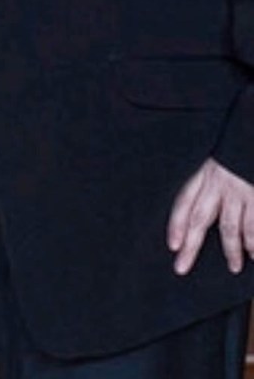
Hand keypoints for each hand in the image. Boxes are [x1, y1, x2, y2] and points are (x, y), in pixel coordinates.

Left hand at [167, 157, 253, 274]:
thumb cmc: (238, 150)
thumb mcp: (218, 162)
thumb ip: (209, 183)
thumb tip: (200, 212)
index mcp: (205, 173)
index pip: (184, 200)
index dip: (176, 223)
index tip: (172, 245)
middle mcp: (218, 183)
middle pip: (200, 218)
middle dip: (190, 246)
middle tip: (181, 267)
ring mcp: (239, 191)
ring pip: (230, 227)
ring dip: (232, 250)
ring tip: (234, 266)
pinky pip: (253, 226)